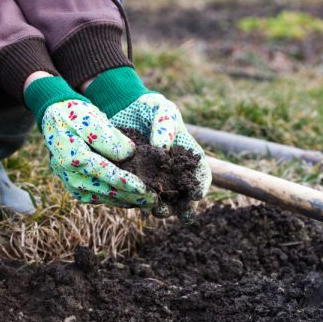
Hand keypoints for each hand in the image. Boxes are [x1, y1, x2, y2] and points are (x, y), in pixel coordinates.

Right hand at [43, 99, 155, 207]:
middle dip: (131, 197)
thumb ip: (109, 137)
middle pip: (105, 190)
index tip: (144, 188)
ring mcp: (71, 183)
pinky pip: (99, 197)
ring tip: (148, 202)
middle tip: (154, 201)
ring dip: (126, 201)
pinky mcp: (77, 187)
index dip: (125, 182)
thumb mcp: (93, 119)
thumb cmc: (77, 115)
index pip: (104, 173)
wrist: (58, 120)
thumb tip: (128, 154)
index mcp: (72, 156)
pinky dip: (117, 199)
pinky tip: (134, 199)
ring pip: (104, 197)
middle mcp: (69, 174)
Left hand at [109, 93, 211, 217]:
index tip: (196, 194)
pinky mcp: (132, 180)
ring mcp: (152, 178)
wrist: (121, 108)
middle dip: (184, 206)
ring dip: (162, 207)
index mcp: (186, 155)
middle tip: (182, 214)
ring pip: (160, 198)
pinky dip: (136, 201)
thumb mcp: (162, 109)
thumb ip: (166, 126)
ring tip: (158, 210)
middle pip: (183, 193)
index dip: (201, 185)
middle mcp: (172, 171)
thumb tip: (162, 149)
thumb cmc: (149, 108)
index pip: (200, 173)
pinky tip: (134, 203)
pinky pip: (136, 194)